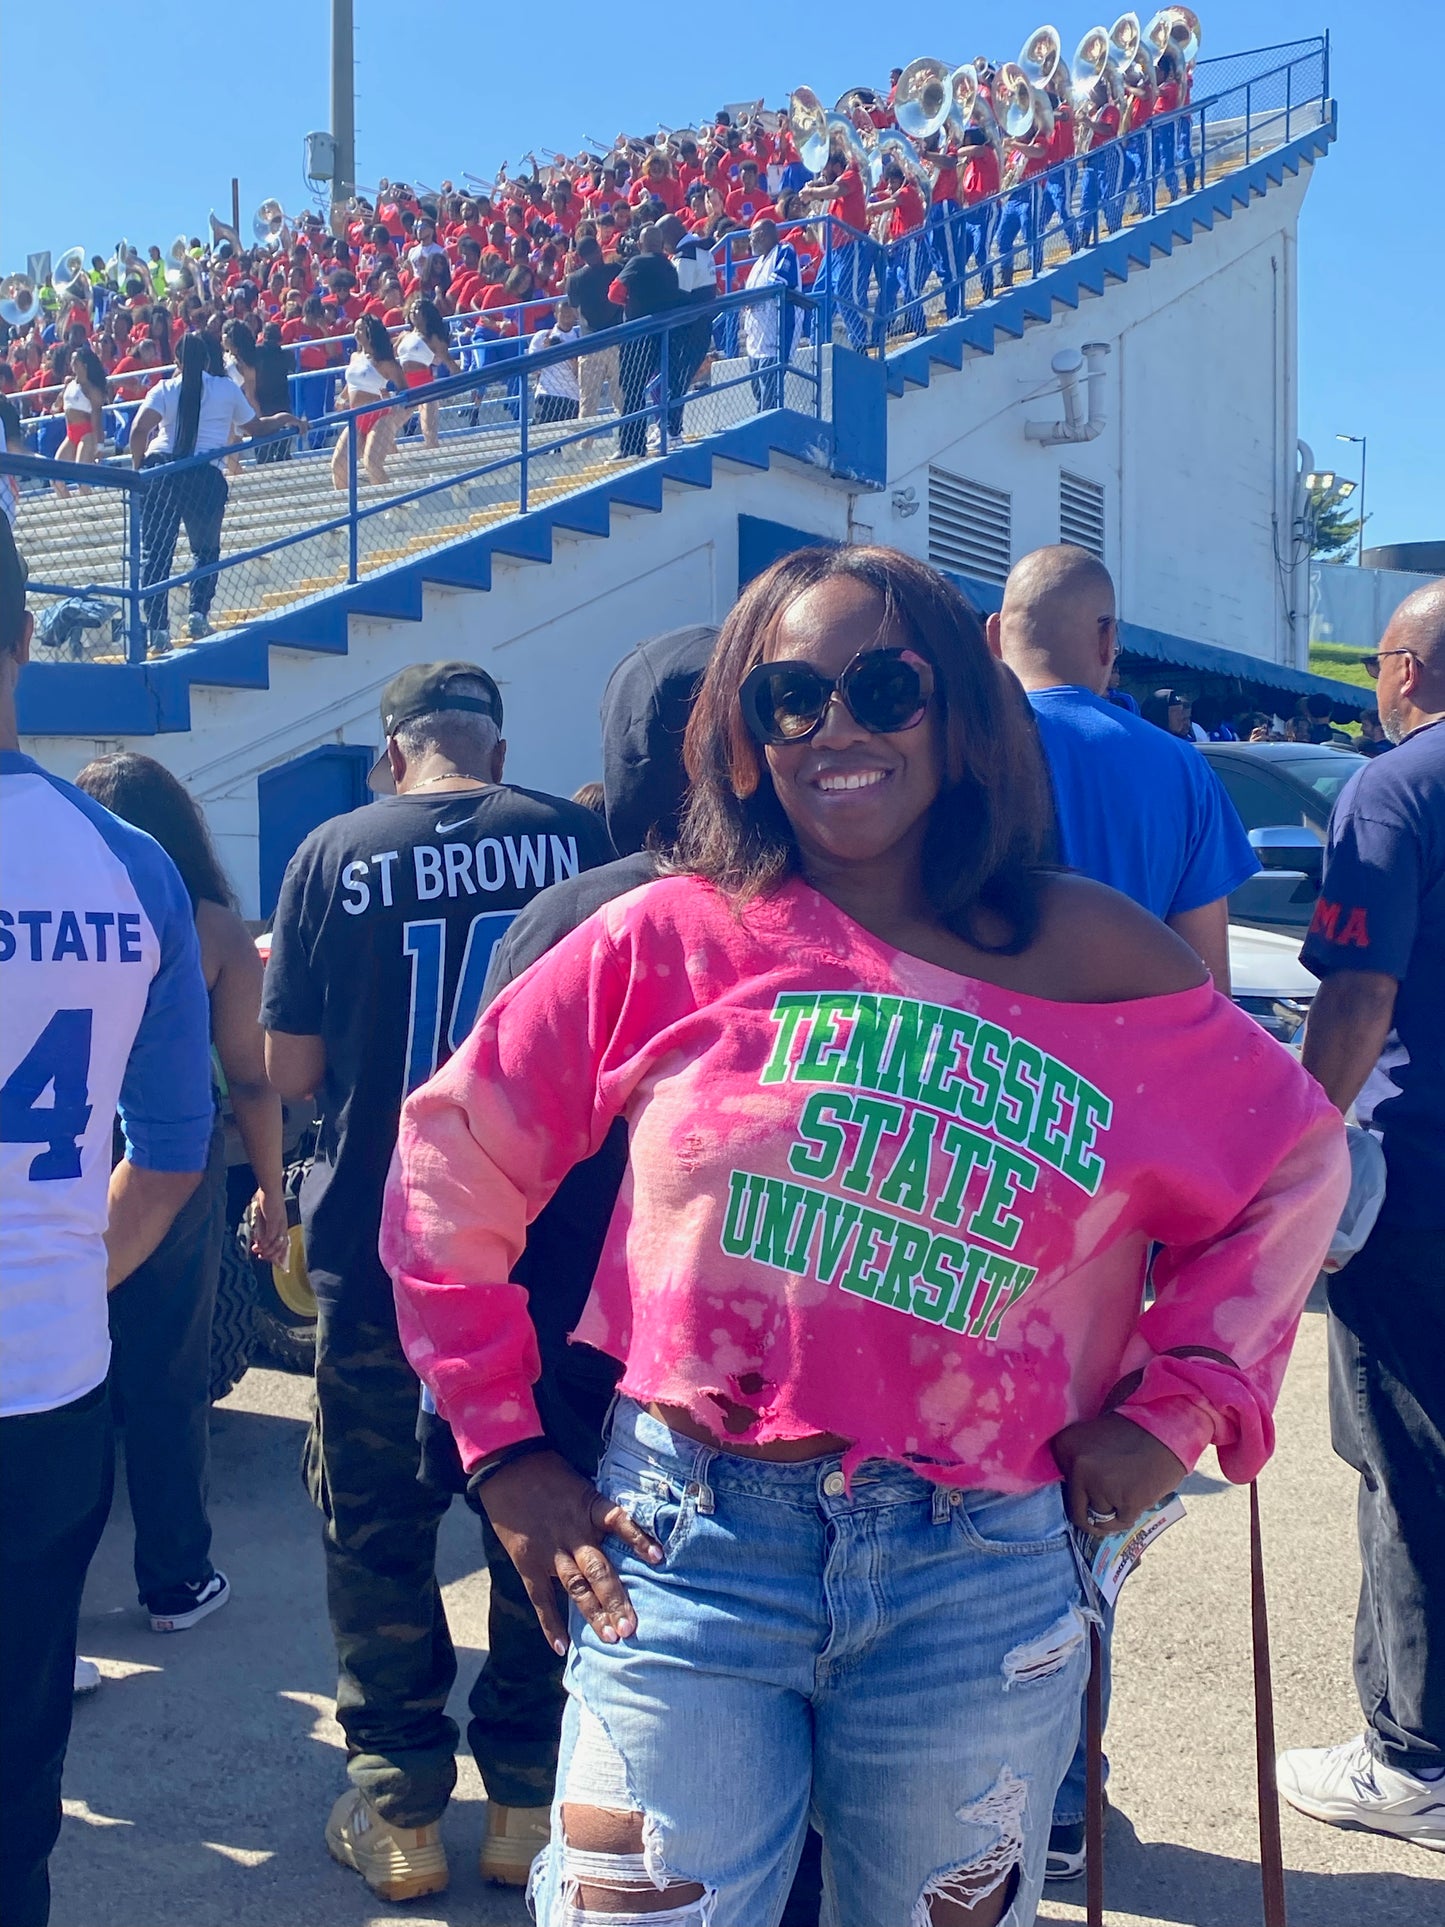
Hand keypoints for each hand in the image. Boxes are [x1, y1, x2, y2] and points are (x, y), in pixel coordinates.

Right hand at [248, 1185, 290, 1265]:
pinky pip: (271, 1236)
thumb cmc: (266, 1199)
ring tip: (257, 1252)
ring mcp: (280, 1224)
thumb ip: (262, 1226)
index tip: (268, 1259)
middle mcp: (283, 1226)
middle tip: (260, 1257)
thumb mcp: (264, 1215)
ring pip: (277, 1244)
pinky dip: (265, 1243)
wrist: (270, 1188)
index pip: (283, 1244)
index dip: (277, 1254)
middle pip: (281, 1247)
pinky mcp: (274, 1221)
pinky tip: (258, 1245)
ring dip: (267, 1251)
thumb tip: (258, 1237)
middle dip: (271, 1255)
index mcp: (282, 1225)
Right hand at [479, 1450, 663, 1655]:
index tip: (659, 1558)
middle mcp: (572, 1533)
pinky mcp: (527, 1562)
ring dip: (593, 1613)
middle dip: (616, 1599)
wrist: (506, 1466)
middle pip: (599, 1569)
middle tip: (632, 1628)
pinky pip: (540, 1597)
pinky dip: (550, 1623)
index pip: (619, 1522)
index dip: (639, 1539)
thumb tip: (622, 1533)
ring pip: (575, 1586)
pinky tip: (562, 1647)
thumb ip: (597, 1511)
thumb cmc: (548, 1472)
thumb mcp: (580, 1484)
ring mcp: (549, 1551)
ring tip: (611, 1638)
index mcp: (588, 1507)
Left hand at [1051, 1414, 1185, 1535]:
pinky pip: (1120, 1522)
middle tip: (1108, 1508)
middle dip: (1092, 1516)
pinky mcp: (1124, 1501)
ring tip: (1126, 1492)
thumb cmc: (1130, 1436)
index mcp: (1064, 1446)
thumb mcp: (1091, 1440)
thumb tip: (1075, 1502)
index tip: (1088, 1496)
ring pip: (1100, 1518)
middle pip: (1078, 1512)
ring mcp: (1099, 1485)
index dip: (1077, 1497)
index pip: (1060, 1489)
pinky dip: (1129, 1515)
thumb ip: (1076, 1466)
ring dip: (1113, 1512)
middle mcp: (1076, 1466)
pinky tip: (1136, 1498)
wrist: (1165, 1429)